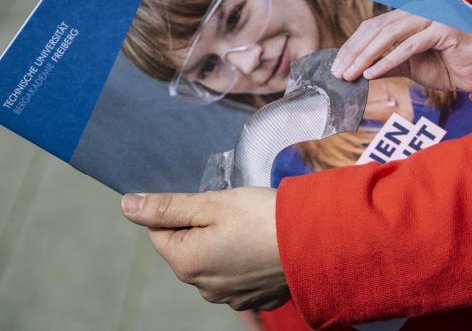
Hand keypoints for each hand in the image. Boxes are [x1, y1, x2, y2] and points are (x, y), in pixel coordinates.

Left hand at [120, 188, 289, 310]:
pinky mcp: (255, 298)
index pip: (159, 231)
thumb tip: (127, 206)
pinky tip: (264, 245)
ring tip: (252, 228)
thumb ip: (167, 206)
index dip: (181, 210)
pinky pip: (238, 274)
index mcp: (186, 262)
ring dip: (225, 244)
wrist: (316, 241)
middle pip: (188, 247)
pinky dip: (246, 259)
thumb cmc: (263, 218)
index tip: (209, 201)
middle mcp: (203, 287)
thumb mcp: (212, 203)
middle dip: (203, 226)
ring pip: (214, 261)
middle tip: (234, 211)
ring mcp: (231, 297)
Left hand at [331, 10, 471, 93]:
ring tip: (352, 74)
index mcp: (411, 13)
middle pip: (378, 28)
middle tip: (340, 71)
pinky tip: (372, 73)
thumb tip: (354, 69)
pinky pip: (410, 46)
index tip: (338, 65)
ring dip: (367, 56)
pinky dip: (388, 60)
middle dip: (356, 51)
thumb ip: (385, 63)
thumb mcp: (408, 65)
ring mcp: (435, 15)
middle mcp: (421, 8)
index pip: (374, 25)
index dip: (354, 44)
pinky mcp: (446, 29)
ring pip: (391, 35)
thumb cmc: (447, 68)